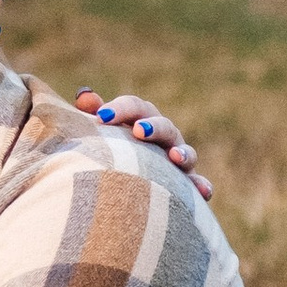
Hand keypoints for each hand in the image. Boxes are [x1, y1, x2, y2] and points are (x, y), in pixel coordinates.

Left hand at [75, 87, 212, 201]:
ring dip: (183, 152)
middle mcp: (163, 137)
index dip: (121, 109)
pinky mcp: (186, 185)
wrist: (123, 185)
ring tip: (174, 157)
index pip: (135, 108)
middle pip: (164, 125)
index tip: (102, 116)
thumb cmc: (110, 151)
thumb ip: (95, 113)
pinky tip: (202, 191)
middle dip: (153, 126)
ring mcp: (177, 159)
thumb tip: (84, 95)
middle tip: (139, 131)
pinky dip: (202, 186)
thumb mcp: (101, 133)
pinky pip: (198, 184)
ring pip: (186, 152)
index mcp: (141, 120)